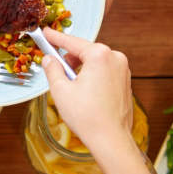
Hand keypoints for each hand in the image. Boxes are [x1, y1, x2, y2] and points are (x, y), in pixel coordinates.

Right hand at [39, 28, 133, 156]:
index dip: (56, 38)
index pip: (72, 42)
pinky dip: (92, 76)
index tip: (46, 33)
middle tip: (56, 70)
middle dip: (69, 59)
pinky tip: (84, 92)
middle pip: (85, 51)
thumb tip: (49, 59)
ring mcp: (123, 70)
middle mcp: (115, 58)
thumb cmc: (88, 117)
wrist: (111, 139)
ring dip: (81, 69)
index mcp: (100, 55)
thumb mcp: (61, 90)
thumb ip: (53, 69)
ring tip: (70, 87)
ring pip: (95, 62)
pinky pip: (104, 72)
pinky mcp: (126, 82)